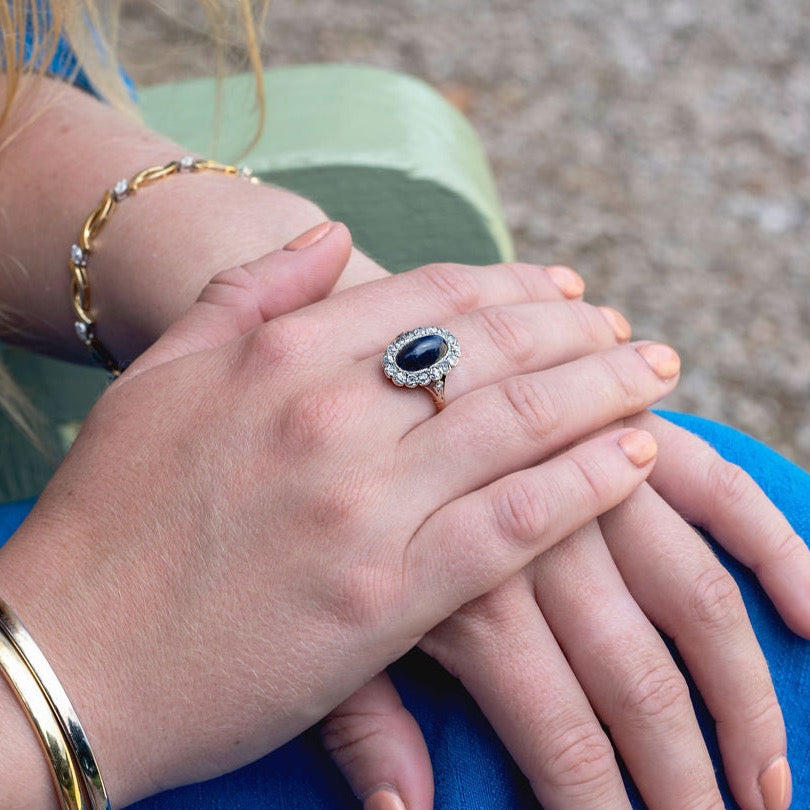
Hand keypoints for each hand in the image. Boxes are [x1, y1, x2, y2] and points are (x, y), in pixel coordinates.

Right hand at [0, 224, 676, 808]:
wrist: (68, 658)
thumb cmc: (109, 518)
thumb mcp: (162, 374)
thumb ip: (249, 291)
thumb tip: (333, 233)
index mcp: (279, 356)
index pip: (433, 295)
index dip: (515, 285)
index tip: (567, 290)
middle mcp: (329, 416)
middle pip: (492, 349)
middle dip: (578, 333)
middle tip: (630, 332)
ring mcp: (363, 506)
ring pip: (519, 425)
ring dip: (602, 392)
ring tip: (652, 377)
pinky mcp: (385, 598)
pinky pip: (514, 525)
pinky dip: (584, 485)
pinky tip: (633, 458)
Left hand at [321, 344, 806, 807]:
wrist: (329, 379)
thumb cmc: (326, 523)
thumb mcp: (322, 615)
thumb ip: (365, 723)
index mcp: (455, 598)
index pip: (561, 737)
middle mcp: (531, 543)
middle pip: (641, 680)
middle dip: (693, 778)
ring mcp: (583, 479)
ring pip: (693, 593)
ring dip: (747, 692)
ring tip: (775, 781)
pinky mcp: (614, 423)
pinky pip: (712, 487)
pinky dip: (768, 543)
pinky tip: (809, 610)